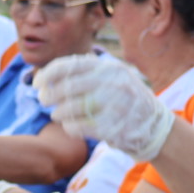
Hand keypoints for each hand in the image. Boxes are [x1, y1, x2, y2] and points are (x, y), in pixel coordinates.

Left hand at [34, 54, 173, 160]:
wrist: (156, 127)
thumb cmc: (125, 100)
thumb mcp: (114, 77)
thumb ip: (88, 72)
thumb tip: (49, 74)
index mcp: (110, 68)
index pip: (70, 65)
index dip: (48, 74)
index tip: (37, 84)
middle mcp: (113, 83)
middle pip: (67, 87)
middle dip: (49, 95)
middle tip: (44, 101)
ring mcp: (115, 106)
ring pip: (70, 108)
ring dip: (58, 113)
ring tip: (58, 115)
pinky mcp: (113, 128)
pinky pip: (79, 127)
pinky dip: (69, 128)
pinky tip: (71, 127)